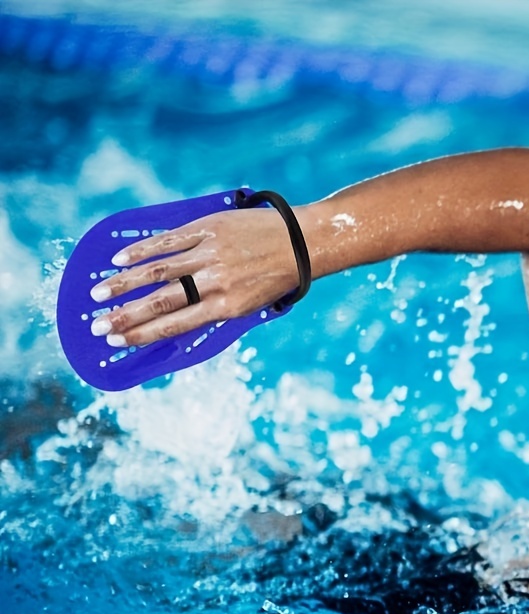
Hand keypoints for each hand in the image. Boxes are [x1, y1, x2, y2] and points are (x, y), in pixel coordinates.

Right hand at [89, 207, 306, 346]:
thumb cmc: (275, 279)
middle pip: (160, 302)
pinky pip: (169, 240)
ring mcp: (209, 254)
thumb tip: (175, 322)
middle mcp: (214, 282)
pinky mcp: (208, 229)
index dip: (144, 334)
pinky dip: (142, 250)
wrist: (301, 243)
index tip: (118, 340)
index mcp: (226, 307)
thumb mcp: (250, 305)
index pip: (176, 324)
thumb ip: (214, 311)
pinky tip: (120, 259)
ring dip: (124, 283)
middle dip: (125, 315)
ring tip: (98, 293)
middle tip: (98, 324)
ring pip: (158, 271)